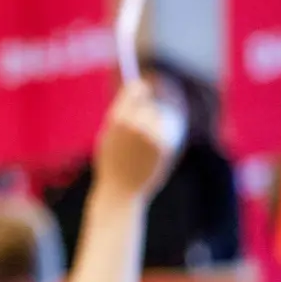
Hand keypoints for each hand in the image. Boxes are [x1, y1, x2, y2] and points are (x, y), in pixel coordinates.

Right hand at [94, 81, 181, 198]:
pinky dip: (166, 137)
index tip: (145, 90)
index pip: (137, 89)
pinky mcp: (165, 146)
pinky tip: (157, 152)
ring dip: (159, 125)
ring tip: (149, 146)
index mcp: (117, 119)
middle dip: (149, 112)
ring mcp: (152, 134)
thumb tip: (138, 91)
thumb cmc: (112, 164)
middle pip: (151, 104)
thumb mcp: (109, 136)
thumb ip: (122, 115)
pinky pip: (170, 131)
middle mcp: (135, 123)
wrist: (120, 192)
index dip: (141, 90)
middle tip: (147, 122)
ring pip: (163, 117)